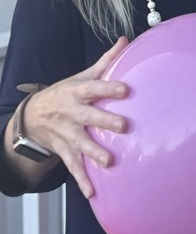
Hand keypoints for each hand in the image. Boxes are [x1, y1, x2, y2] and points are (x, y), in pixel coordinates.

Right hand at [22, 37, 129, 198]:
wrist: (32, 116)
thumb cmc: (65, 93)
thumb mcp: (82, 76)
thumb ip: (106, 61)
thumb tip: (125, 40)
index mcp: (77, 92)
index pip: (94, 88)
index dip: (109, 88)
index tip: (126, 90)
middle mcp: (71, 113)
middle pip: (89, 117)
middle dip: (105, 122)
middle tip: (123, 126)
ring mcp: (66, 134)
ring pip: (80, 144)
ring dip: (94, 153)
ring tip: (109, 162)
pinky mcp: (64, 151)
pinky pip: (73, 167)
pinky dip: (82, 181)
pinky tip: (93, 192)